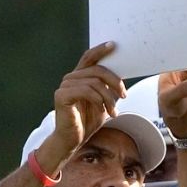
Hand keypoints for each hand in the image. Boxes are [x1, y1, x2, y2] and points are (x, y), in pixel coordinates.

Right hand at [48, 42, 127, 159]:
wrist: (72, 140)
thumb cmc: (87, 122)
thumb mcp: (103, 102)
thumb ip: (108, 88)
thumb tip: (122, 76)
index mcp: (79, 77)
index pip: (89, 57)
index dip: (100, 50)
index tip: (114, 45)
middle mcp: (70, 78)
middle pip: (97, 69)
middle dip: (115, 81)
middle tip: (124, 95)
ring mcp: (64, 86)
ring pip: (94, 82)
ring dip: (108, 98)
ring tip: (114, 112)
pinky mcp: (61, 96)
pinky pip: (86, 91)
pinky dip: (98, 101)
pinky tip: (103, 111)